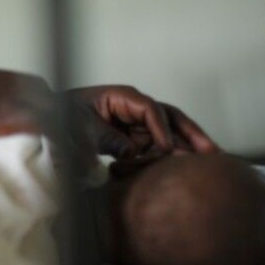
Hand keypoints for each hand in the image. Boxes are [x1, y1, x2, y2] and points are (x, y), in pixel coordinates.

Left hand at [66, 85, 219, 158]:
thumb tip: (130, 155)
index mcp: (122, 96)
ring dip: (188, 145)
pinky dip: (170, 155)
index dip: (160, 128)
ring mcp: (136, 122)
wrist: (52, 118)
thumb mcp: (80, 128)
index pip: (149, 109)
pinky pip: (157, 145)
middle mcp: (134, 107)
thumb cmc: (64, 115)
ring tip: (210, 160)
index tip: (166, 149)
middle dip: (191, 133)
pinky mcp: (134, 137)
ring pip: (169, 132)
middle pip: (170, 117)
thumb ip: (104, 140)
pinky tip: (186, 167)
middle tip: (212, 151)